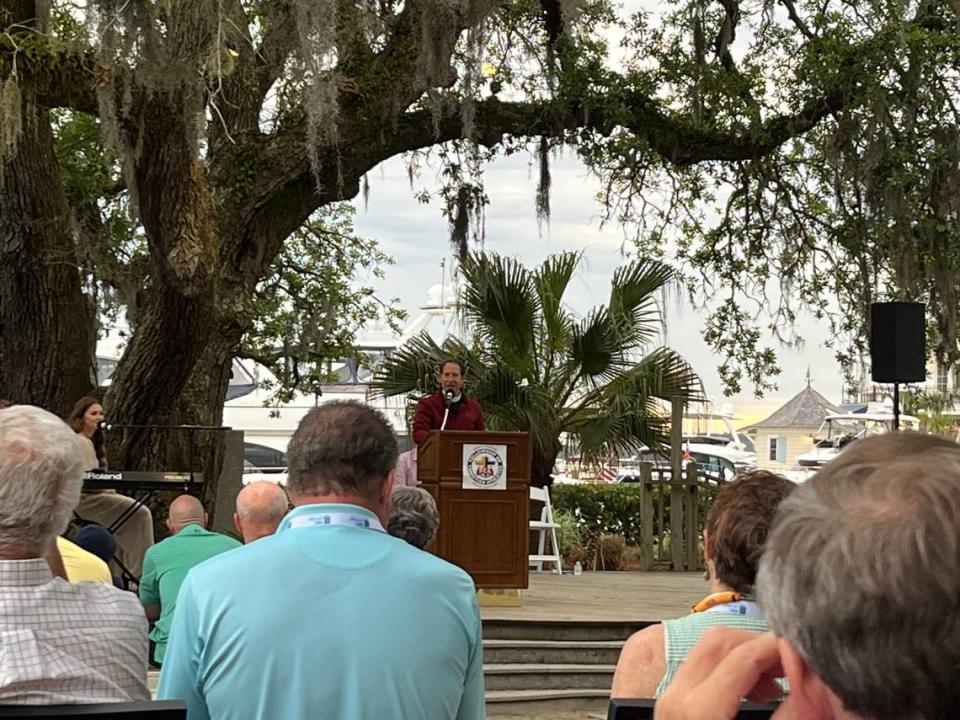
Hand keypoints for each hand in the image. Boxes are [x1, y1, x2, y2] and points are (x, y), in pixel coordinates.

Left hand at [654, 627, 789, 719]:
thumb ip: (782, 716)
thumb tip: (809, 691)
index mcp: (698, 708)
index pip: (742, 654)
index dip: (778, 648)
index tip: (801, 652)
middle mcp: (676, 695)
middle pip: (719, 640)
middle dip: (758, 645)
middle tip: (790, 663)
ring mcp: (669, 697)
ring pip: (706, 649)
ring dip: (743, 655)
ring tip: (774, 679)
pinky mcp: (669, 701)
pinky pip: (698, 667)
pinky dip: (728, 669)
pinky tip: (749, 690)